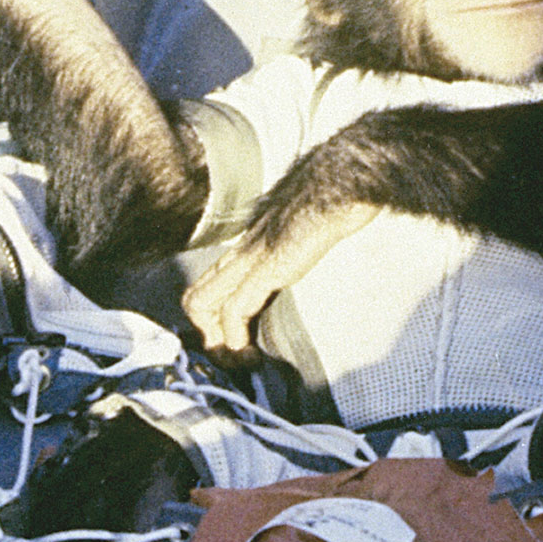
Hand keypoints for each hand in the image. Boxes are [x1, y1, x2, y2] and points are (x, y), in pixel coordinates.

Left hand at [181, 204, 378, 357]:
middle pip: (196, 295)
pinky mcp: (267, 267)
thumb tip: (305, 256)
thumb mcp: (306, 228)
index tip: (238, 343)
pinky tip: (252, 352)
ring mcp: (251, 258)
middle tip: (234, 358)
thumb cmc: (334, 197)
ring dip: (216, 342)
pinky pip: (235, 307)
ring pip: (202, 303)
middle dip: (207, 336)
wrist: (345, 179)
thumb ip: (295, 246)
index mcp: (251, 245)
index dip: (215, 319)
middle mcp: (242, 251)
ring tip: (240, 362)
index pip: (212, 283)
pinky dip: (235, 337)